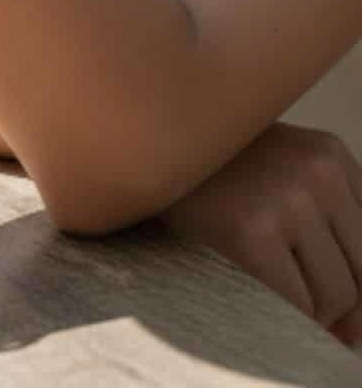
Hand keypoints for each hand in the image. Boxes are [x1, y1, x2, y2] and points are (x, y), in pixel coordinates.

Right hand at [158, 122, 361, 348]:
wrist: (140, 150)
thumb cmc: (209, 175)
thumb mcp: (277, 173)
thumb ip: (322, 227)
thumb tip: (356, 329)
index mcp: (329, 153)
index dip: (351, 279)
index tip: (319, 290)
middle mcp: (318, 171)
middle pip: (361, 275)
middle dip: (332, 304)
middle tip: (285, 294)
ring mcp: (288, 199)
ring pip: (336, 296)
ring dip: (306, 313)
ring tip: (260, 288)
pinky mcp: (254, 232)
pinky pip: (296, 306)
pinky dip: (280, 318)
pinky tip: (246, 290)